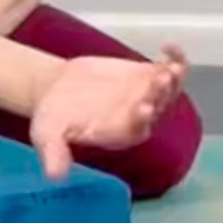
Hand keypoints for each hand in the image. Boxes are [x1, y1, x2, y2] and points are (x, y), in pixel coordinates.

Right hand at [26, 45, 189, 179]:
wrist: (57, 88)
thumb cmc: (53, 116)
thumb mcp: (47, 134)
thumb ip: (54, 152)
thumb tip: (54, 176)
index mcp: (118, 134)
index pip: (136, 130)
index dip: (141, 120)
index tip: (142, 108)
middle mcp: (137, 118)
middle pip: (157, 108)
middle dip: (161, 94)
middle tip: (161, 80)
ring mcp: (145, 96)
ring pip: (168, 90)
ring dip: (174, 78)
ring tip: (173, 64)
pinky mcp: (145, 77)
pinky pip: (166, 69)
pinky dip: (172, 59)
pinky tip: (169, 46)